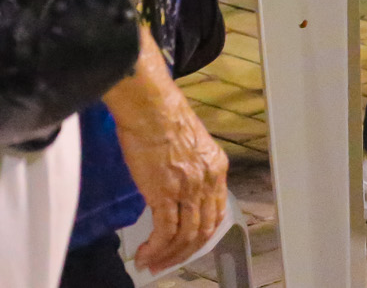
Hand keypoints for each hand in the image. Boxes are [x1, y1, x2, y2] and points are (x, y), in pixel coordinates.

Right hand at [108, 52, 227, 273]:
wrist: (152, 109)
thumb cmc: (163, 121)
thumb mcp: (190, 146)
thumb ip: (190, 170)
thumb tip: (177, 189)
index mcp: (216, 168)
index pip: (216, 212)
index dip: (201, 235)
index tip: (185, 246)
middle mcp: (207, 180)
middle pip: (203, 229)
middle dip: (184, 252)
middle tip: (165, 264)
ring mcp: (187, 188)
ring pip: (185, 235)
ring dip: (167, 255)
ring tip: (150, 263)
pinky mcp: (164, 192)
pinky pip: (165, 230)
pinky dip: (156, 247)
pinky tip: (144, 254)